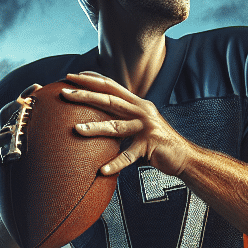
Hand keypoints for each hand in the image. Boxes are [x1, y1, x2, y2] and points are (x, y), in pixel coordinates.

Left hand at [61, 71, 192, 177]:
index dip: (92, 79)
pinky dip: (115, 164)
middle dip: (85, 95)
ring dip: (95, 128)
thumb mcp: (140, 125)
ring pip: (116, 126)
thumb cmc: (157, 143)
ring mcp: (146, 128)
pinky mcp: (149, 146)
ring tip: (76, 130)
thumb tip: (100, 120)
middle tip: (64, 93)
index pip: (111, 86)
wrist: (183, 157)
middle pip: (109, 99)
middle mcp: (141, 111)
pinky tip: (102, 170)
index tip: (72, 76)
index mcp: (137, 103)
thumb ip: (123, 119)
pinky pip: (128, 156)